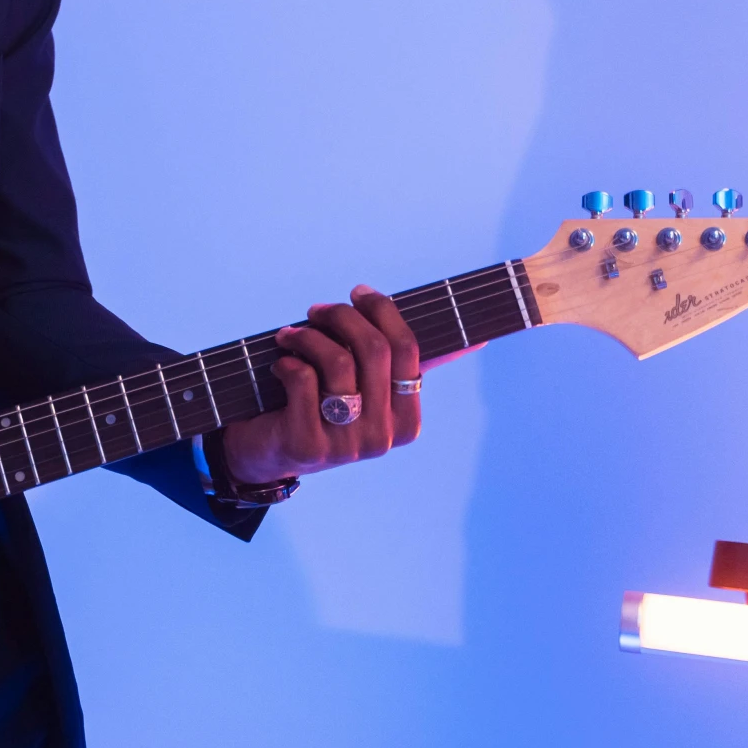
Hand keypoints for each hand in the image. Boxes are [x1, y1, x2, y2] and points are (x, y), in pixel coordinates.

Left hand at [219, 286, 422, 485]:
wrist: (268, 455)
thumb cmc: (322, 410)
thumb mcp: (367, 391)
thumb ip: (406, 365)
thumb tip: (479, 340)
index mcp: (407, 421)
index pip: (409, 350)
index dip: (383, 310)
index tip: (358, 292)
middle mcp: (383, 437)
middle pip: (375, 349)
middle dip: (342, 316)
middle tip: (315, 310)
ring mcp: (346, 446)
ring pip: (338, 361)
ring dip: (308, 336)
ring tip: (290, 335)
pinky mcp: (307, 445)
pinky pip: (304, 379)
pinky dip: (289, 361)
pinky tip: (281, 364)